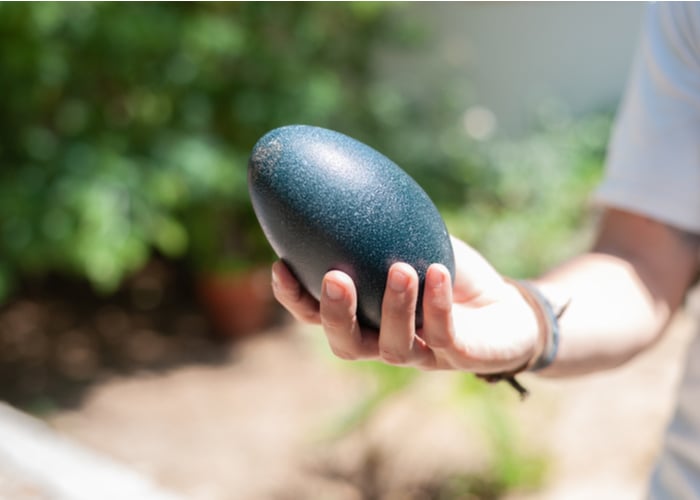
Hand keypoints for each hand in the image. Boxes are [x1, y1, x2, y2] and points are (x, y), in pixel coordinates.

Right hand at [271, 236, 539, 374]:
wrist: (506, 307)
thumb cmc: (448, 273)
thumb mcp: (414, 240)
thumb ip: (380, 224)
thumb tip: (346, 174)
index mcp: (364, 318)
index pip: (318, 316)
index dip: (295, 299)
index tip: (281, 265)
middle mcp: (384, 341)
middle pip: (346, 344)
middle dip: (335, 315)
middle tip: (335, 278)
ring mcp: (421, 354)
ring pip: (393, 347)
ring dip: (394, 308)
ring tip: (401, 269)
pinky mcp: (457, 357)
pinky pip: (442, 335)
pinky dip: (436, 304)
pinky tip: (436, 271)